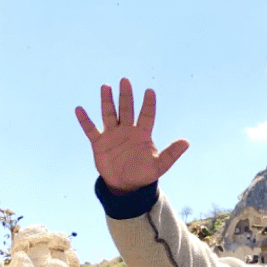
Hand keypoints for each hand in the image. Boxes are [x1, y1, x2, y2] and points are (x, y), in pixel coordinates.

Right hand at [75, 78, 189, 192]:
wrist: (125, 185)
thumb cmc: (144, 174)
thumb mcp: (159, 165)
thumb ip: (171, 153)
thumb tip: (187, 142)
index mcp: (142, 134)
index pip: (146, 115)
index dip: (148, 104)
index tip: (150, 91)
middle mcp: (127, 130)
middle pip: (126, 109)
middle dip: (126, 95)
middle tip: (125, 80)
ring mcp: (112, 135)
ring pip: (109, 114)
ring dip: (107, 101)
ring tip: (105, 87)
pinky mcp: (99, 143)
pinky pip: (90, 129)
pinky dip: (85, 120)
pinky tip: (79, 109)